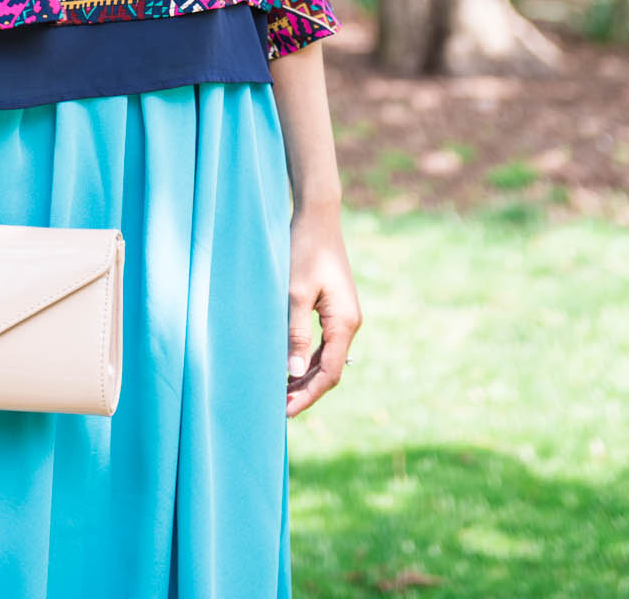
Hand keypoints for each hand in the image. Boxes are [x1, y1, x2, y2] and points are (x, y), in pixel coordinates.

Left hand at [285, 201, 360, 417]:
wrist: (317, 218)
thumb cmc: (304, 251)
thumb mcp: (296, 293)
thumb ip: (296, 332)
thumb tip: (293, 370)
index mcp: (345, 323)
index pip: (329, 372)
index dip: (307, 394)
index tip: (285, 411)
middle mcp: (349, 323)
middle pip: (330, 370)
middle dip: (305, 390)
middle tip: (278, 407)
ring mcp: (344, 317)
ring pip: (327, 358)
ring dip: (305, 376)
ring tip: (280, 392)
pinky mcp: (335, 309)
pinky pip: (324, 344)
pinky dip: (307, 358)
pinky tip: (289, 365)